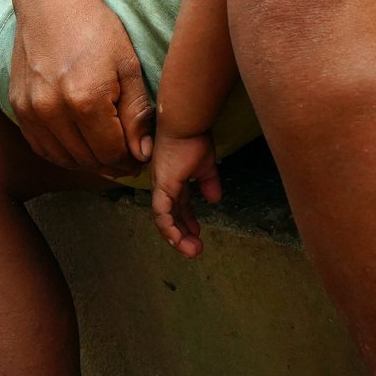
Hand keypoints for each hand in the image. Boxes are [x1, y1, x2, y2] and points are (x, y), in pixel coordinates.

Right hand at [7, 0, 152, 177]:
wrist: (49, 0)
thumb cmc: (95, 27)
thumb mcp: (128, 65)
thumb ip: (137, 113)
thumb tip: (142, 154)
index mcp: (86, 98)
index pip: (111, 153)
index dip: (129, 160)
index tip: (139, 157)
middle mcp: (53, 108)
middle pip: (88, 160)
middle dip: (111, 164)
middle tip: (126, 157)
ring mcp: (30, 108)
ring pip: (63, 158)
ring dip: (87, 162)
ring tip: (104, 151)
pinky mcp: (17, 105)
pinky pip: (41, 146)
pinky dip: (62, 153)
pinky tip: (78, 145)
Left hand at [150, 130, 220, 257]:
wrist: (186, 125)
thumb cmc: (194, 138)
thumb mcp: (206, 166)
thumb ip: (209, 183)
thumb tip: (215, 200)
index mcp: (174, 180)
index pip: (178, 207)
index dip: (187, 222)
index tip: (198, 233)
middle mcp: (164, 185)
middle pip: (170, 217)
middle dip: (183, 235)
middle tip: (196, 250)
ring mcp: (161, 186)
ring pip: (163, 220)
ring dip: (177, 237)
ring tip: (192, 250)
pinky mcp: (162, 187)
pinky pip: (161, 213)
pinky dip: (169, 228)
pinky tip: (178, 239)